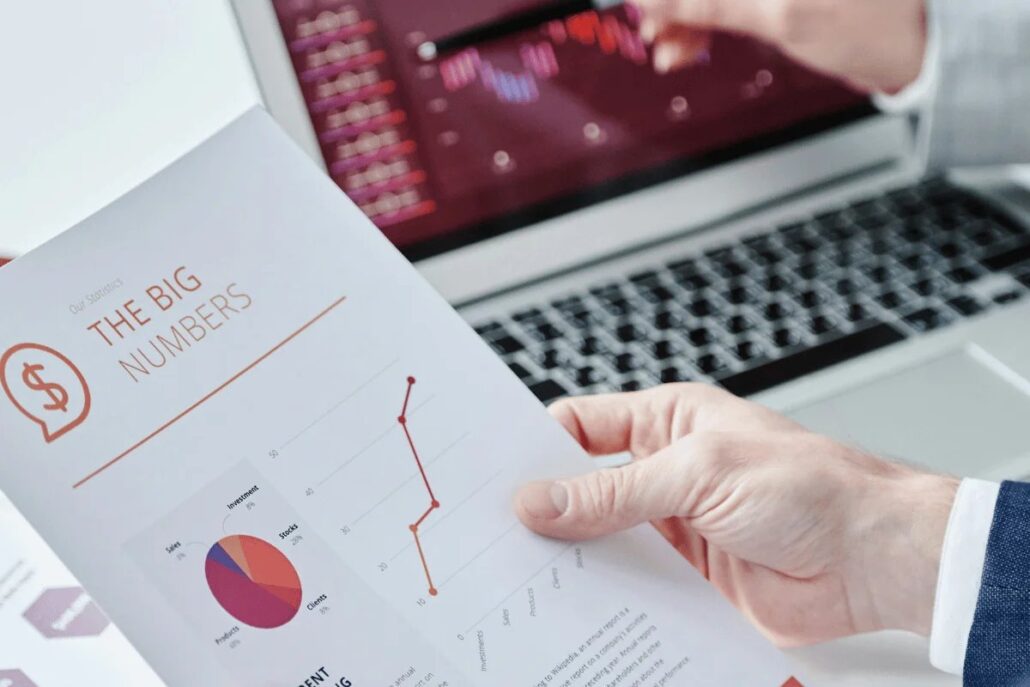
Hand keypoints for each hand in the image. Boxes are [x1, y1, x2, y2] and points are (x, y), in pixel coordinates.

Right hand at [514, 384, 957, 645]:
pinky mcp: (686, 576)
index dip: (536, 445)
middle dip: (548, 508)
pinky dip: (607, 596)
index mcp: (666, 421)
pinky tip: (583, 605)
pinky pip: (631, 584)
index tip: (496, 471)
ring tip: (531, 573)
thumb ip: (616, 491)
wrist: (872, 558)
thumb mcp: (699, 472)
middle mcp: (664, 471)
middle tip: (501, 529)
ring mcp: (673, 526)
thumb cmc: (811, 485)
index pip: (581, 426)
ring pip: (602, 540)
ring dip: (575, 557)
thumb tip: (544, 500)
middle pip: (584, 488)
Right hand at [635, 0, 927, 93]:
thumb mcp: (782, 13)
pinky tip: (684, 45)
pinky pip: (719, 1)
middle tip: (648, 27)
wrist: (913, 46)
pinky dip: (698, 22)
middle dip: (670, 1)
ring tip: (667, 47)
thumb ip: (709, 2)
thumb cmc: (871, 21)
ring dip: (679, 15)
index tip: (635, 5)